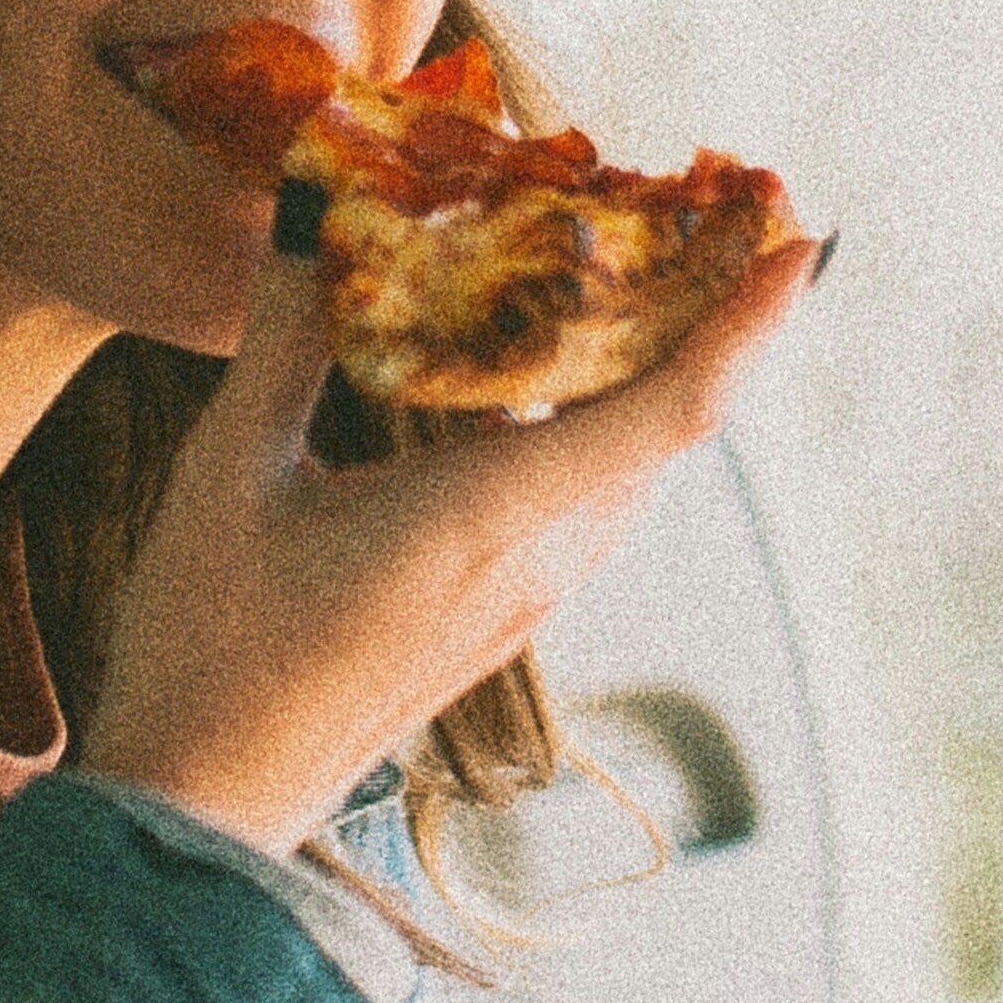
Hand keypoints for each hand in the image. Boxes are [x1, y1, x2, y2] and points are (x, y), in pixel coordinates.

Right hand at [81, 229, 817, 857]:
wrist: (204, 796)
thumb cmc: (208, 638)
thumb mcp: (232, 469)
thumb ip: (284, 335)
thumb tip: (316, 206)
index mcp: (488, 517)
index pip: (666, 412)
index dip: (744, 326)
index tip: (798, 244)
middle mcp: (537, 560)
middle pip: (667, 422)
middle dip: (710, 312)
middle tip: (718, 205)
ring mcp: (528, 597)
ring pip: (631, 460)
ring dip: (656, 363)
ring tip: (648, 263)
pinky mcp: (504, 615)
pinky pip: (587, 494)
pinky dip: (598, 413)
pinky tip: (546, 363)